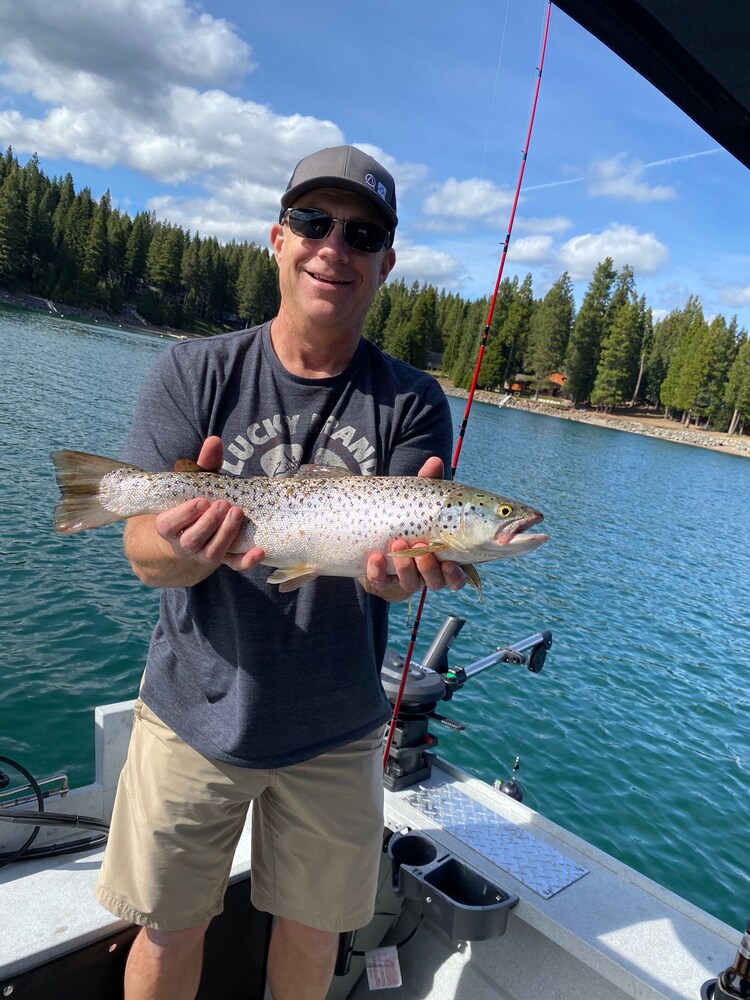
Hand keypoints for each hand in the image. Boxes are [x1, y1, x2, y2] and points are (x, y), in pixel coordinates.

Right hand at [154, 436, 264, 572]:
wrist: (193, 534)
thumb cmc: (195, 502)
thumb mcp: (195, 484)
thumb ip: (203, 464)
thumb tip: (214, 441)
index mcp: (170, 526)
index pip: (169, 525)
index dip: (183, 515)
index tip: (200, 501)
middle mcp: (185, 544)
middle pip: (193, 540)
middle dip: (208, 523)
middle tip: (223, 504)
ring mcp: (204, 555)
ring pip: (213, 553)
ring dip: (226, 535)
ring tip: (238, 513)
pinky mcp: (224, 561)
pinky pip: (235, 565)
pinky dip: (247, 561)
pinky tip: (260, 551)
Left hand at [360, 457, 465, 601]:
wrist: (374, 533)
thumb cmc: (407, 518)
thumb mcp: (418, 501)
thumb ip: (428, 484)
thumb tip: (435, 461)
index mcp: (442, 559)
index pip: (457, 576)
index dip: (455, 575)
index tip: (450, 563)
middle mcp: (426, 574)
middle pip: (435, 582)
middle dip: (428, 567)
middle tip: (420, 547)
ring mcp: (403, 579)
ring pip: (410, 584)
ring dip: (405, 567)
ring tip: (398, 544)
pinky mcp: (381, 582)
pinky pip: (379, 583)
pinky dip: (377, 572)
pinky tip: (375, 557)